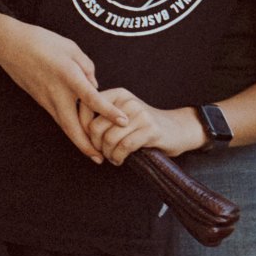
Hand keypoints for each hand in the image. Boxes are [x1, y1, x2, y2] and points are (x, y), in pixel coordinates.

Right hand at [0, 21, 121, 162]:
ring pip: (64, 127)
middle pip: (73, 127)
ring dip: (78, 142)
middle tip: (101, 159)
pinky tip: (80, 136)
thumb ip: (88, 68)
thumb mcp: (71, 48)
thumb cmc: (43, 42)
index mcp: (68, 76)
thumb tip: (95, 87)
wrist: (10, 46)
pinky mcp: (41, 102)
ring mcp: (47, 100)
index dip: (108, 111)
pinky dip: (70, 130)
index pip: (92, 98)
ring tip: (93, 154)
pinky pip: (58, 119)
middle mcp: (57, 93)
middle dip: (87, 146)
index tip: (123, 121)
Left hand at [85, 90, 201, 167]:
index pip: (87, 108)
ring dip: (108, 154)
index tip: (89, 142)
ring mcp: (140, 114)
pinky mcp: (150, 129)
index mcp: (118, 94)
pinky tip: (120, 160)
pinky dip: (118, 157)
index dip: (82, 129)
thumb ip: (103, 117)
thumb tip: (77, 131)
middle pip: (96, 127)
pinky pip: (124, 147)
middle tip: (102, 153)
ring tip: (113, 158)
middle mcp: (128, 101)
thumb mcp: (123, 115)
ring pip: (109, 139)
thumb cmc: (144, 127)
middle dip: (95, 146)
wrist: (177, 129)